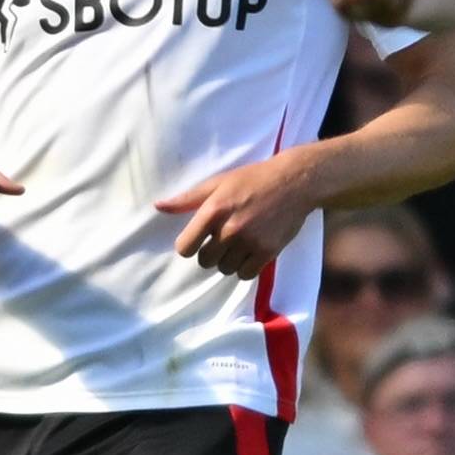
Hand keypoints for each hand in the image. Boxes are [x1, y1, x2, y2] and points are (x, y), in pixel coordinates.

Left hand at [155, 150, 324, 281]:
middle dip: (210, 252)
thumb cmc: (253, 179)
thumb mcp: (219, 182)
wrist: (295, 182)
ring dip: (228, 261)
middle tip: (221, 240)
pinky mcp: (268, 251)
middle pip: (205, 261)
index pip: (185, 247)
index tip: (197, 240)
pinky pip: (246, 274)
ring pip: (225, 269)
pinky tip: (249, 254)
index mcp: (214, 210)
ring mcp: (251, 242)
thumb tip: (158, 207)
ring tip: (237, 246)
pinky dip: (245, 268)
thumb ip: (188, 198)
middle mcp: (231, 229)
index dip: (188, 246)